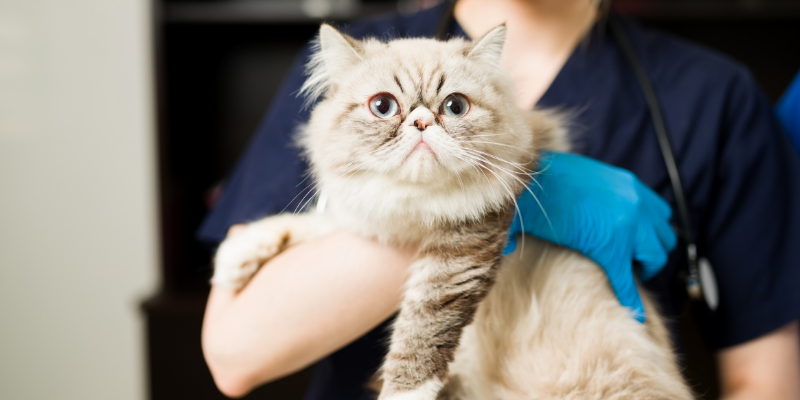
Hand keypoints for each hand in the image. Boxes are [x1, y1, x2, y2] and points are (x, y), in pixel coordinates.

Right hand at [504, 152, 676, 321]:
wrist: (530, 185)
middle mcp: (636, 203)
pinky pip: (628, 280)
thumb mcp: (580, 176)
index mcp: (628, 184)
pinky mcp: (611, 248)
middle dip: (652, 251)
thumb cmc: (544, 179)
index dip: (650, 231)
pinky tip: (634, 312)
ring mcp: (628, 226)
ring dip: (645, 267)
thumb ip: (594, 190)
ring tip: (629, 274)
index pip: (658, 212)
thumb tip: (587, 204)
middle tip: (635, 261)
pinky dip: (631, 298)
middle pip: (665, 235)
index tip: (640, 244)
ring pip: (656, 257)